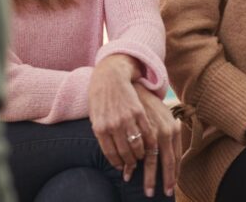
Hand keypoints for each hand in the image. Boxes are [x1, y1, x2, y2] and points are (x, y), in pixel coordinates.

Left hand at [89, 54, 152, 181]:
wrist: (109, 77)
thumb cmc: (99, 98)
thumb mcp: (95, 117)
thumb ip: (102, 134)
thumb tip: (111, 152)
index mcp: (100, 129)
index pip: (110, 153)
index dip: (118, 163)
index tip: (122, 168)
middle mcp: (113, 126)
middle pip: (124, 152)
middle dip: (130, 162)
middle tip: (133, 166)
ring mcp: (127, 118)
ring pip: (137, 144)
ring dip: (140, 154)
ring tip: (141, 156)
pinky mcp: (138, 112)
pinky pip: (146, 132)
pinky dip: (149, 142)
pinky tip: (149, 146)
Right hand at [135, 84, 182, 198]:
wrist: (128, 84)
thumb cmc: (148, 104)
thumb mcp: (165, 117)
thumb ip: (169, 135)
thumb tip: (172, 155)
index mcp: (172, 128)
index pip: (175, 157)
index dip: (173, 174)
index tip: (171, 188)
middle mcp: (162, 130)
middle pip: (163, 161)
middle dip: (161, 180)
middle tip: (160, 195)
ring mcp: (146, 131)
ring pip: (145, 159)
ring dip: (143, 175)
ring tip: (142, 188)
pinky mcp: (127, 129)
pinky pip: (128, 151)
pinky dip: (127, 164)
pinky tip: (125, 171)